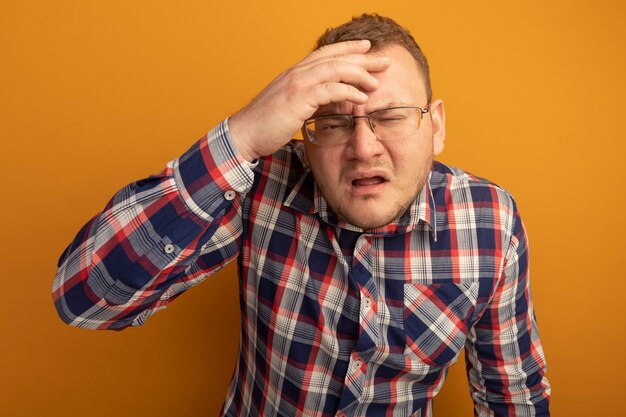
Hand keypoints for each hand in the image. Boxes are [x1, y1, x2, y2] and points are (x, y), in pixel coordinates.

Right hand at [228, 40, 390, 160]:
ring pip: (336, 69)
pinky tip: (362, 98)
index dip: (348, 48)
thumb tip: (328, 103)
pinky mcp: (299, 99)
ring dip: (360, 73)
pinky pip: (330, 90)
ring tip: (377, 82)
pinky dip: (349, 92)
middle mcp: (297, 73)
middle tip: (385, 60)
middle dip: (363, 57)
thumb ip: (308, 100)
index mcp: (295, 73)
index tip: (367, 47)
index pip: (326, 53)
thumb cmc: (265, 124)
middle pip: (336, 57)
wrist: (244, 134)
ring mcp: (297, 84)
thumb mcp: (289, 106)